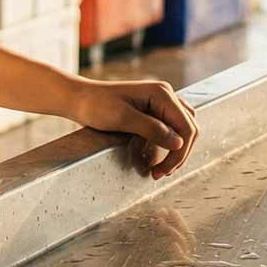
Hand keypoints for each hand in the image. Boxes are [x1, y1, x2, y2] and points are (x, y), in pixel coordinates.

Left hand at [69, 78, 200, 179]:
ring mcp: (160, 101)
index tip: (162, 171)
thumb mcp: (123, 119)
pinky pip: (170, 127)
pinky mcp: (152, 109)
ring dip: (175, 150)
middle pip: (188, 129)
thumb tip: (179, 143)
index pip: (187, 127)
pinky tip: (154, 156)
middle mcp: (165, 94)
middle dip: (178, 154)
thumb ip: (152, 130)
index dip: (179, 153)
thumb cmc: (96, 105)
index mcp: (162, 93)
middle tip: (160, 174)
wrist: (79, 98)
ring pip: (182, 129)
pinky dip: (167, 143)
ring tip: (159, 169)